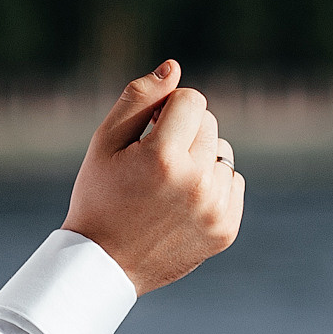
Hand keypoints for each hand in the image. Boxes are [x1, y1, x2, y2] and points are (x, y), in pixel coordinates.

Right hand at [62, 60, 244, 294]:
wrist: (104, 264)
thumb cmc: (99, 196)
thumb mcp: (104, 142)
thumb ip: (139, 99)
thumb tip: (174, 68)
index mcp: (163, 157)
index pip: (192, 99)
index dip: (167, 110)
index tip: (148, 131)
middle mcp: (195, 183)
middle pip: (209, 123)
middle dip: (183, 131)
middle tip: (153, 160)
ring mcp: (215, 210)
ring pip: (222, 152)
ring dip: (199, 159)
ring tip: (167, 185)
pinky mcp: (226, 230)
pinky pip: (233, 183)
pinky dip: (212, 186)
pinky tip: (182, 203)